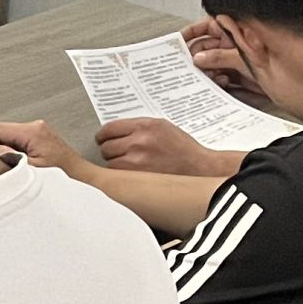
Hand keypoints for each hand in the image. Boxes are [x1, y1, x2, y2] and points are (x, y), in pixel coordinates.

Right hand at [0, 119, 96, 182]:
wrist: (81, 178)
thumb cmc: (64, 176)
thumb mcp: (29, 170)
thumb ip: (6, 157)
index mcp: (33, 131)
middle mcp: (35, 127)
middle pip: (1, 132)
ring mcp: (38, 131)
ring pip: (7, 138)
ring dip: (5, 153)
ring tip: (13, 167)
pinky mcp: (39, 138)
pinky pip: (16, 142)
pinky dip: (13, 153)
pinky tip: (20, 165)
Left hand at [95, 117, 244, 179]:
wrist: (200, 168)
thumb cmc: (182, 149)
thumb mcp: (163, 128)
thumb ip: (140, 127)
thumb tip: (116, 131)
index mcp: (146, 126)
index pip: (110, 128)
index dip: (103, 135)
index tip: (102, 139)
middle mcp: (140, 141)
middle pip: (106, 146)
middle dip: (109, 150)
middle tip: (116, 154)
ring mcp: (138, 161)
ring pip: (109, 163)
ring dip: (114, 164)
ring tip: (126, 165)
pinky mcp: (139, 178)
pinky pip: (118, 177)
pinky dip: (120, 176)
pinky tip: (129, 175)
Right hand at [182, 16, 271, 107]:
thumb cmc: (293, 60)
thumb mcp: (250, 57)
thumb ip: (223, 56)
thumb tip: (200, 58)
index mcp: (243, 28)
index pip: (211, 24)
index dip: (194, 32)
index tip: (180, 40)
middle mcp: (242, 43)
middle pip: (210, 46)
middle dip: (198, 54)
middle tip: (188, 63)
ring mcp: (243, 61)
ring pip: (215, 63)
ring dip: (208, 70)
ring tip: (206, 75)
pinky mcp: (246, 78)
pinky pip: (224, 78)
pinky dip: (219, 82)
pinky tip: (221, 82)